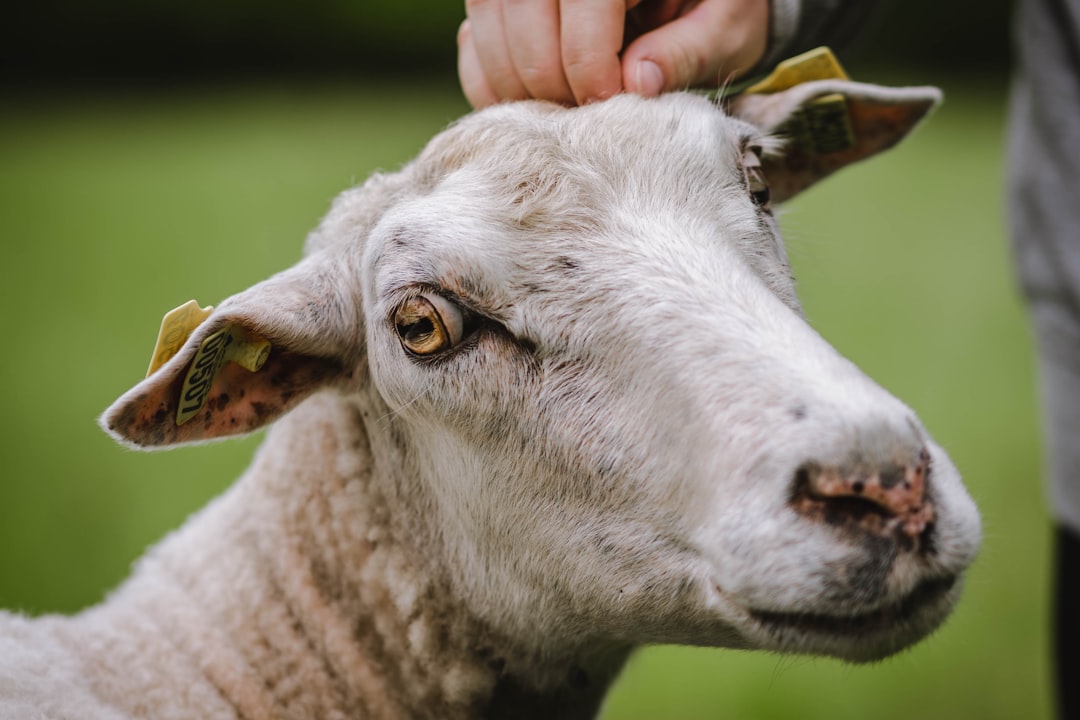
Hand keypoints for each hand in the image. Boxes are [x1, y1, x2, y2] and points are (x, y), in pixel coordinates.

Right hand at [458, 0, 769, 108]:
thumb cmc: (716, 6)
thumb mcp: (725, 27)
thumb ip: (686, 52)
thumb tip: (636, 84)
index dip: (588, 59)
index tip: (607, 103)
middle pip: (524, 8)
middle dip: (547, 76)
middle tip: (580, 117)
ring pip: (488, 20)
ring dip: (513, 82)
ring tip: (557, 113)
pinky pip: (474, 35)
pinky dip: (489, 77)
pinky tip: (528, 102)